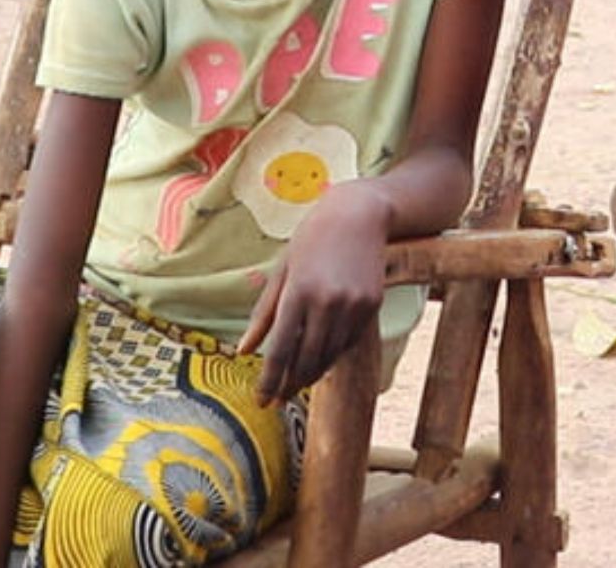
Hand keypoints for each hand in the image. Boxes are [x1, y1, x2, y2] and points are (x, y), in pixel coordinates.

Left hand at [237, 186, 392, 405]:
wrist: (360, 215)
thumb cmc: (312, 239)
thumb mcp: (282, 271)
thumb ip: (263, 314)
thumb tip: (244, 351)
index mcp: (299, 292)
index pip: (281, 350)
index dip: (270, 381)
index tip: (262, 401)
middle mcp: (328, 302)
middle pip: (306, 359)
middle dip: (290, 384)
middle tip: (279, 399)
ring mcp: (353, 305)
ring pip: (330, 355)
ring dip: (312, 373)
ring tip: (297, 383)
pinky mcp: (372, 306)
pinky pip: (348, 341)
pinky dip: (332, 354)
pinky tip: (321, 357)